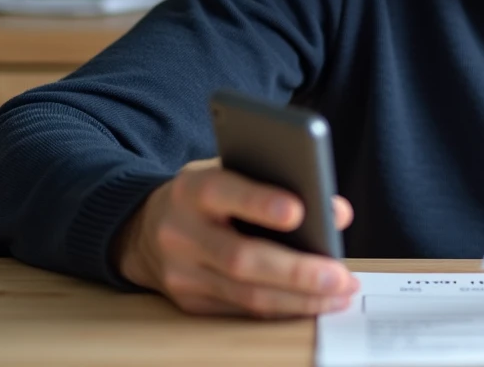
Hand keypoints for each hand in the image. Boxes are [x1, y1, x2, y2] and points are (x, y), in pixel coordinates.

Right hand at [115, 157, 357, 317]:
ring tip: (339, 293)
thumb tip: (336, 213)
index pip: (224, 193)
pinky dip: (283, 309)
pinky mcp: (189, 303)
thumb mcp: (233, 172)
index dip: (260, 202)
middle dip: (296, 271)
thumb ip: (280, 182)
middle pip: (240, 258)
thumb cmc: (205, 196)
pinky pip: (243, 311)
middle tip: (338, 275)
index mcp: (192, 189)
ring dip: (299, 299)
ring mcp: (181, 273)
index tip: (300, 210)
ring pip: (246, 294)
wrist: (144, 229)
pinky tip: (314, 303)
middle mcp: (181, 232)